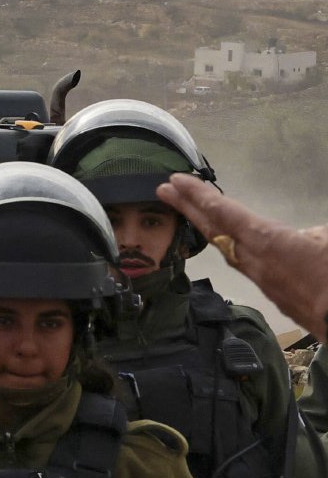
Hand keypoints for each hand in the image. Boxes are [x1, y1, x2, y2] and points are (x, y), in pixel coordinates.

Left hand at [157, 173, 327, 341]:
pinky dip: (230, 247)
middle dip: (188, 208)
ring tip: (190, 211)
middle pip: (213, 230)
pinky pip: (244, 264)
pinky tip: (230, 244)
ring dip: (207, 228)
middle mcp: (255, 261)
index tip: (175, 181)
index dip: (198, 195)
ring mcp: (261, 281)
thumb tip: (307, 236)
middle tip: (163, 190)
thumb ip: (313, 233)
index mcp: (267, 241)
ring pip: (227, 249)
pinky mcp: (273, 296)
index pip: (223, 212)